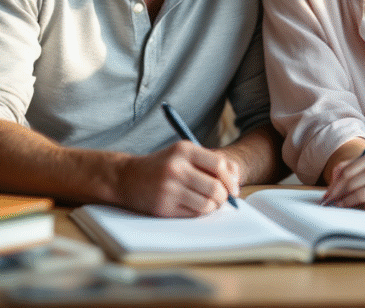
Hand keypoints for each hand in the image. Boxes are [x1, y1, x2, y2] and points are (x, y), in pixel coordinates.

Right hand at [119, 141, 240, 216]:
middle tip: (220, 198)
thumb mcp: (183, 154)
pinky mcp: (163, 207)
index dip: (231, 180)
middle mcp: (176, 168)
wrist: (127, 177)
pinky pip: (194, 214)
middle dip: (223, 197)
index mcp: (184, 150)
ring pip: (207, 204)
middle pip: (216, 188)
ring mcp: (169, 188)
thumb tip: (237, 179)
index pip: (219, 166)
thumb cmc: (162, 165)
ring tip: (207, 202)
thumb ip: (211, 162)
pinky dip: (198, 212)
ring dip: (212, 207)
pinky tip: (192, 206)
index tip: (234, 189)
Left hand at [322, 149, 364, 210]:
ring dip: (348, 203)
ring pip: (362, 194)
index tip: (327, 195)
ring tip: (342, 207)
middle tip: (330, 204)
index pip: (347, 170)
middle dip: (338, 195)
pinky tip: (362, 210)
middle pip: (352, 182)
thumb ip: (356, 168)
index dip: (334, 184)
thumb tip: (333, 182)